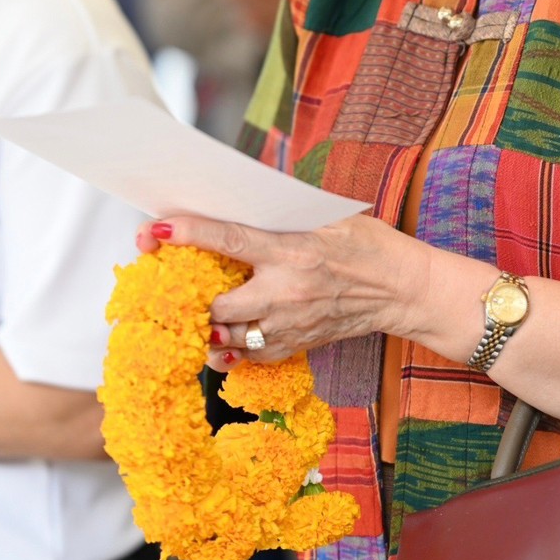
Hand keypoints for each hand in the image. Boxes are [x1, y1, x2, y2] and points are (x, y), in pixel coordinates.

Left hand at [136, 213, 430, 368]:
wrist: (403, 288)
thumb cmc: (368, 245)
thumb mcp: (329, 218)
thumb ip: (283, 217)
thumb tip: (239, 204)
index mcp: (294, 251)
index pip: (231, 241)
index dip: (190, 234)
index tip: (157, 228)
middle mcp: (287, 292)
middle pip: (216, 304)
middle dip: (188, 295)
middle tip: (169, 281)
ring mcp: (291, 324)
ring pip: (227, 336)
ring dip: (205, 325)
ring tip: (193, 309)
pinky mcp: (297, 345)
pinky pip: (249, 356)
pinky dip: (230, 347)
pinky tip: (224, 335)